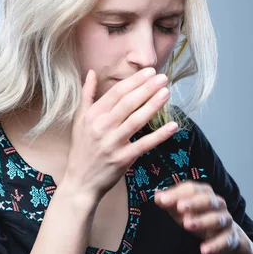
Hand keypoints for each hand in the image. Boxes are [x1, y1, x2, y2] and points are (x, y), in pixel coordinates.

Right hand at [63, 67, 178, 203]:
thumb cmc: (82, 149)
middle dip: (146, 88)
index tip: (150, 72)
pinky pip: (144, 145)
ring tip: (166, 93)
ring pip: (136, 121)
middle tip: (163, 77)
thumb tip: (91, 72)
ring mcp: (112, 144)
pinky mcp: (122, 159)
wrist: (80, 181)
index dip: (134, 81)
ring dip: (153, 105)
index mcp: (93, 116)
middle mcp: (101, 128)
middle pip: (128, 103)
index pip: (116, 93)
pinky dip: (159, 135)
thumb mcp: (79, 120)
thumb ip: (86, 95)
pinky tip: (172, 125)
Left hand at [154, 181, 240, 253]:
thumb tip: (157, 197)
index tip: (163, 200)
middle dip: (193, 203)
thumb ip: (170, 203)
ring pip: (217, 219)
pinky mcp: (231, 237)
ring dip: (202, 221)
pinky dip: (215, 245)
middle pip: (207, 200)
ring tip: (188, 225)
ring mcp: (226, 220)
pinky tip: (204, 250)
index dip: (177, 193)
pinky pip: (224, 240)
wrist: (226, 237)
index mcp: (205, 193)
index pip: (192, 189)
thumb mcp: (183, 211)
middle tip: (179, 208)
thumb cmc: (200, 217)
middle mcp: (218, 204)